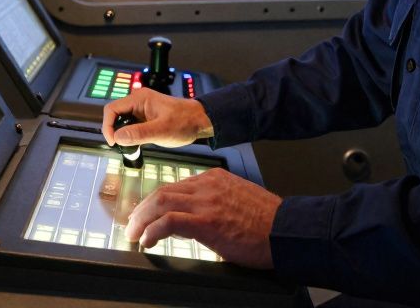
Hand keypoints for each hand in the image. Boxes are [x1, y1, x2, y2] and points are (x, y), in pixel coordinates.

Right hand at [102, 88, 213, 148]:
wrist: (199, 121)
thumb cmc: (185, 121)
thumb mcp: (162, 130)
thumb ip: (139, 133)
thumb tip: (118, 137)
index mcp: (139, 99)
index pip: (112, 109)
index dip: (108, 126)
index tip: (113, 142)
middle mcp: (138, 102)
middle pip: (114, 116)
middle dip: (115, 131)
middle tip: (122, 147)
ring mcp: (141, 110)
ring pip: (121, 122)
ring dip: (122, 135)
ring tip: (131, 147)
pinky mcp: (144, 118)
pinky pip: (130, 126)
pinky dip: (130, 136)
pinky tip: (137, 144)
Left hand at [124, 168, 279, 268]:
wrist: (285, 231)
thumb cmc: (267, 222)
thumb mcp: (239, 201)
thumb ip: (216, 202)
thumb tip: (197, 216)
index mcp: (216, 178)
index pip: (177, 185)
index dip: (157, 201)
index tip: (148, 213)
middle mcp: (208, 185)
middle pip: (163, 191)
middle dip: (142, 209)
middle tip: (133, 224)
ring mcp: (206, 202)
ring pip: (160, 202)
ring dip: (142, 220)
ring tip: (135, 234)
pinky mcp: (206, 221)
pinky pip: (169, 221)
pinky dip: (152, 231)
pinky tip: (148, 241)